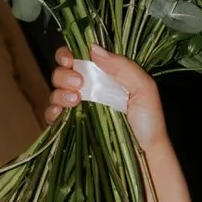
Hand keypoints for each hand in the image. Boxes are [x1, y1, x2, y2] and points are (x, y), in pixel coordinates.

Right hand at [44, 45, 169, 153]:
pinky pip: (53, 116)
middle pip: (62, 73)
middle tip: (79, 83)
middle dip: (64, 74)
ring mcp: (79, 108)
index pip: (78, 58)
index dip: (68, 54)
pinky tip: (61, 113)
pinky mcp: (71, 126)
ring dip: (60, 93)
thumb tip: (93, 48)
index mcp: (104, 76)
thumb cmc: (149, 121)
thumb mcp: (144, 88)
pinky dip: (52, 112)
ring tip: (76, 100)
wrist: (146, 153)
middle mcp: (88, 89)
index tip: (70, 59)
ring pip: (55, 92)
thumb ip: (123, 66)